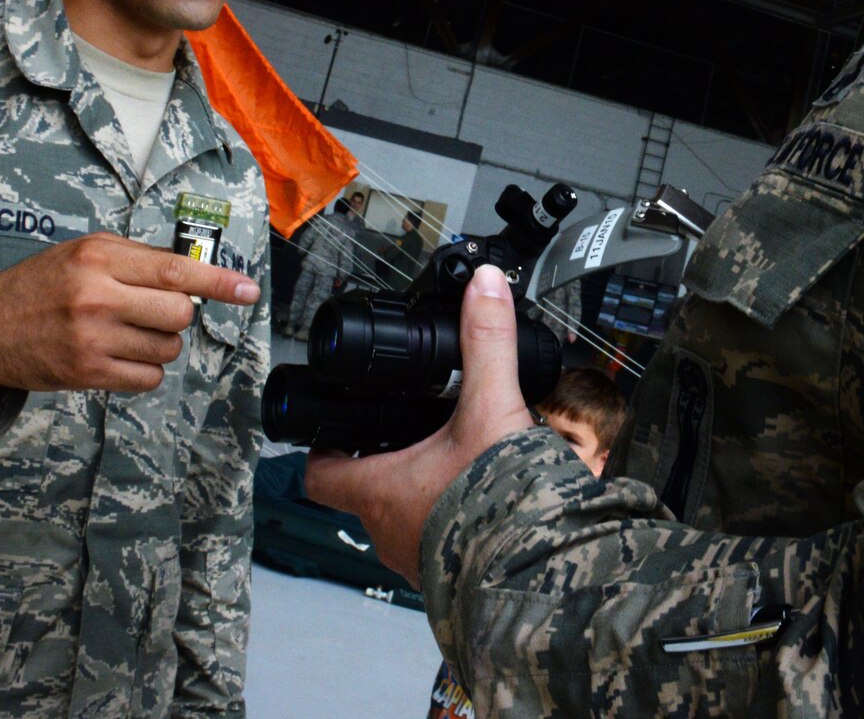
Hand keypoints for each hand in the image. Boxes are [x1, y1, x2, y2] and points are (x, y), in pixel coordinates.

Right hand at [0, 231, 260, 391]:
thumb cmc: (42, 284)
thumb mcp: (85, 252)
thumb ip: (137, 259)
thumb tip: (195, 272)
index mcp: (100, 258)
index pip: (176, 270)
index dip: (220, 281)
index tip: (249, 290)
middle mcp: (98, 296)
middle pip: (179, 313)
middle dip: (177, 315)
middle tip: (152, 312)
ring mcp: (92, 339)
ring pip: (167, 349)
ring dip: (160, 344)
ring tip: (128, 333)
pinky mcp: (87, 374)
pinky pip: (148, 379)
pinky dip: (145, 370)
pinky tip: (121, 356)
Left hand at [306, 265, 533, 586]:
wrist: (544, 573)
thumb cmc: (500, 504)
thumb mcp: (492, 408)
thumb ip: (486, 343)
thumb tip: (483, 285)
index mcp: (379, 491)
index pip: (319, 473)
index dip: (323, 446)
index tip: (337, 428)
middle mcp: (388, 532)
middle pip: (363, 492)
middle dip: (385, 462)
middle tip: (411, 431)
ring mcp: (418, 560)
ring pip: (403, 519)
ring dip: (421, 492)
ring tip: (455, 460)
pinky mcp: (453, 578)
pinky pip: (440, 544)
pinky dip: (453, 518)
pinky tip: (485, 496)